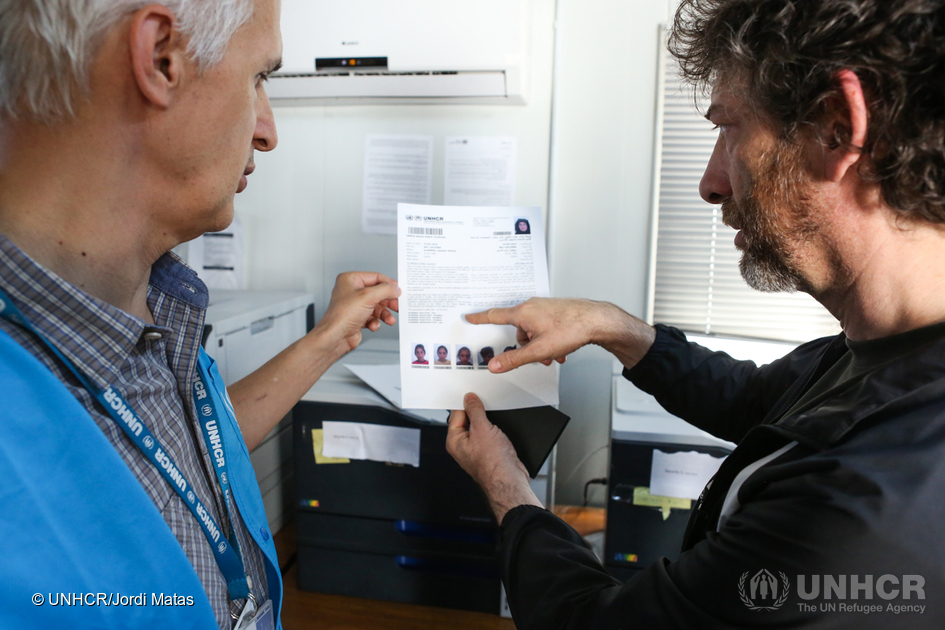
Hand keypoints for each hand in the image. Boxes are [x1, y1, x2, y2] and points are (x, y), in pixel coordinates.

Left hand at [317, 272, 399, 354]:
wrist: (335, 338)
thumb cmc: (342, 316)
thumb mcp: (368, 297)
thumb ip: (385, 290)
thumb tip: (396, 289)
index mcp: (350, 280)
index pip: (375, 277)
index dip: (388, 284)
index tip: (398, 291)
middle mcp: (352, 291)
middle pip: (378, 292)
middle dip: (388, 302)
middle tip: (397, 306)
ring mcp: (355, 305)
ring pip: (377, 306)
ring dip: (384, 314)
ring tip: (389, 319)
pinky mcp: (357, 317)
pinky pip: (372, 317)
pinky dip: (375, 321)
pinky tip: (373, 325)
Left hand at [447, 393, 540, 522]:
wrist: (510, 481)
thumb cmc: (493, 464)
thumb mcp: (482, 429)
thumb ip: (475, 411)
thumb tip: (469, 399)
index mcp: (454, 441)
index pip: (456, 414)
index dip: (465, 403)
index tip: (473, 395)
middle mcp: (463, 446)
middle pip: (468, 420)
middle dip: (478, 411)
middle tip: (486, 404)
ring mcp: (477, 449)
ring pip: (480, 427)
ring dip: (488, 420)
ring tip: (495, 418)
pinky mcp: (490, 451)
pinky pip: (490, 434)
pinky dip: (495, 428)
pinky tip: (501, 427)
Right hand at [465, 297, 655, 372]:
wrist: (598, 321)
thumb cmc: (572, 329)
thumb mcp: (539, 350)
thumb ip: (514, 359)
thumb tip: (495, 365)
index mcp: (523, 312)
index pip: (495, 315)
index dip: (480, 318)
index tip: (469, 316)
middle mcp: (532, 306)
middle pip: (518, 331)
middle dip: (526, 347)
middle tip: (538, 357)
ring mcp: (544, 308)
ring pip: (533, 332)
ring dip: (541, 346)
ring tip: (555, 354)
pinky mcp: (555, 312)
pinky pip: (544, 329)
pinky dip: (549, 341)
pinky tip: (561, 350)